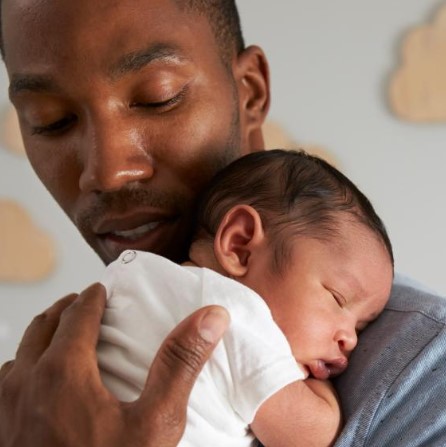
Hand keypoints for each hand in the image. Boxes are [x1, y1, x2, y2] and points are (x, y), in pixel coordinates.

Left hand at [0, 283, 228, 446]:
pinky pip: (6, 380)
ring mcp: (5, 407)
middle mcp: (25, 382)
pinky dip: (24, 365)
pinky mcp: (0, 430)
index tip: (101, 289)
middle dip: (66, 308)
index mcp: (62, 371)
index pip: (77, 315)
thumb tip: (210, 317)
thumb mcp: (156, 423)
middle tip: (84, 302)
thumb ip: (180, 364)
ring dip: (43, 335)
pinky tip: (39, 380)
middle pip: (44, 325)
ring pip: (21, 351)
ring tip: (64, 335)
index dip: (92, 298)